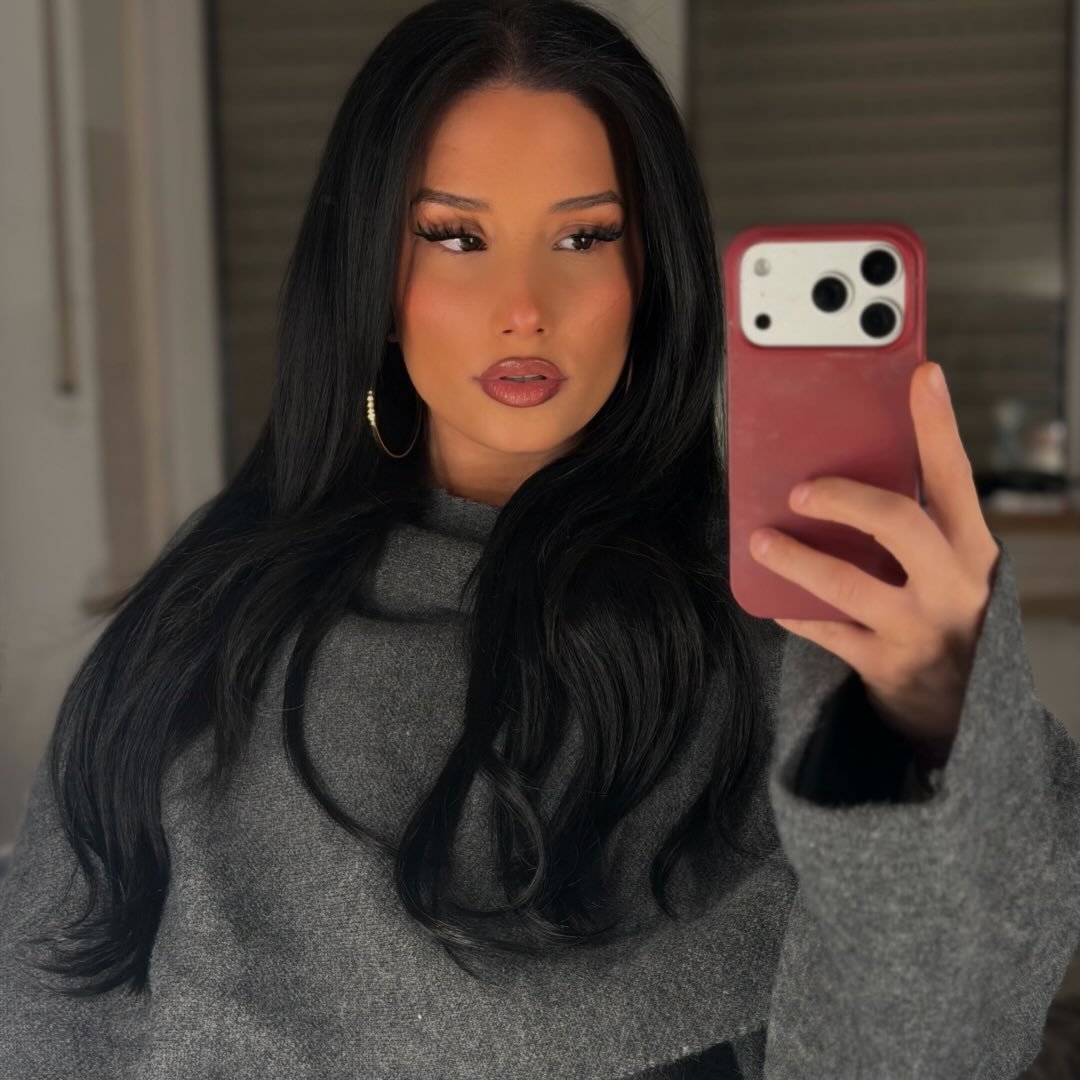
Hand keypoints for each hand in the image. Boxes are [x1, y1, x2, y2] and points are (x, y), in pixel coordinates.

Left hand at [748, 362, 1001, 768]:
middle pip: (900, 524)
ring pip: (849, 586)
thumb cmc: (943, 610)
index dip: (938, 425)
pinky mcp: (884, 664)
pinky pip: (824, 631)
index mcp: (970, 547)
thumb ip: (913, 521)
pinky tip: (768, 593)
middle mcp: (952, 585)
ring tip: (760, 540)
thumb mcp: (947, 562)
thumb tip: (843, 463)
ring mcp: (918, 628)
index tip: (922, 375)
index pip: (954, 476)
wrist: (960, 706)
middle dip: (846, 499)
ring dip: (797, 559)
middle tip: (801, 489)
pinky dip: (792, 609)